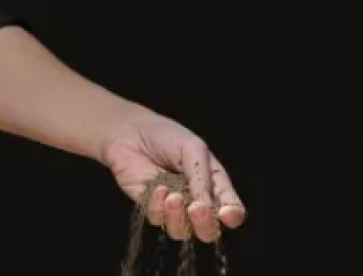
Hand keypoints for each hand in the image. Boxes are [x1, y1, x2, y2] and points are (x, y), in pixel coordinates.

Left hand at [98, 111, 245, 242]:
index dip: (232, 216)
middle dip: (205, 224)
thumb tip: (206, 205)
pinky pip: (158, 220)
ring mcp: (172, 209)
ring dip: (179, 218)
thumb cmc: (165, 136)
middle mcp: (196, 202)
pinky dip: (158, 208)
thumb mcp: (192, 148)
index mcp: (214, 186)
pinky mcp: (150, 208)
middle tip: (196, 208)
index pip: (231, 210)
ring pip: (182, 232)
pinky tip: (157, 188)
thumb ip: (201, 176)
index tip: (226, 214)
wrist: (129, 131)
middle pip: (208, 231)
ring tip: (172, 196)